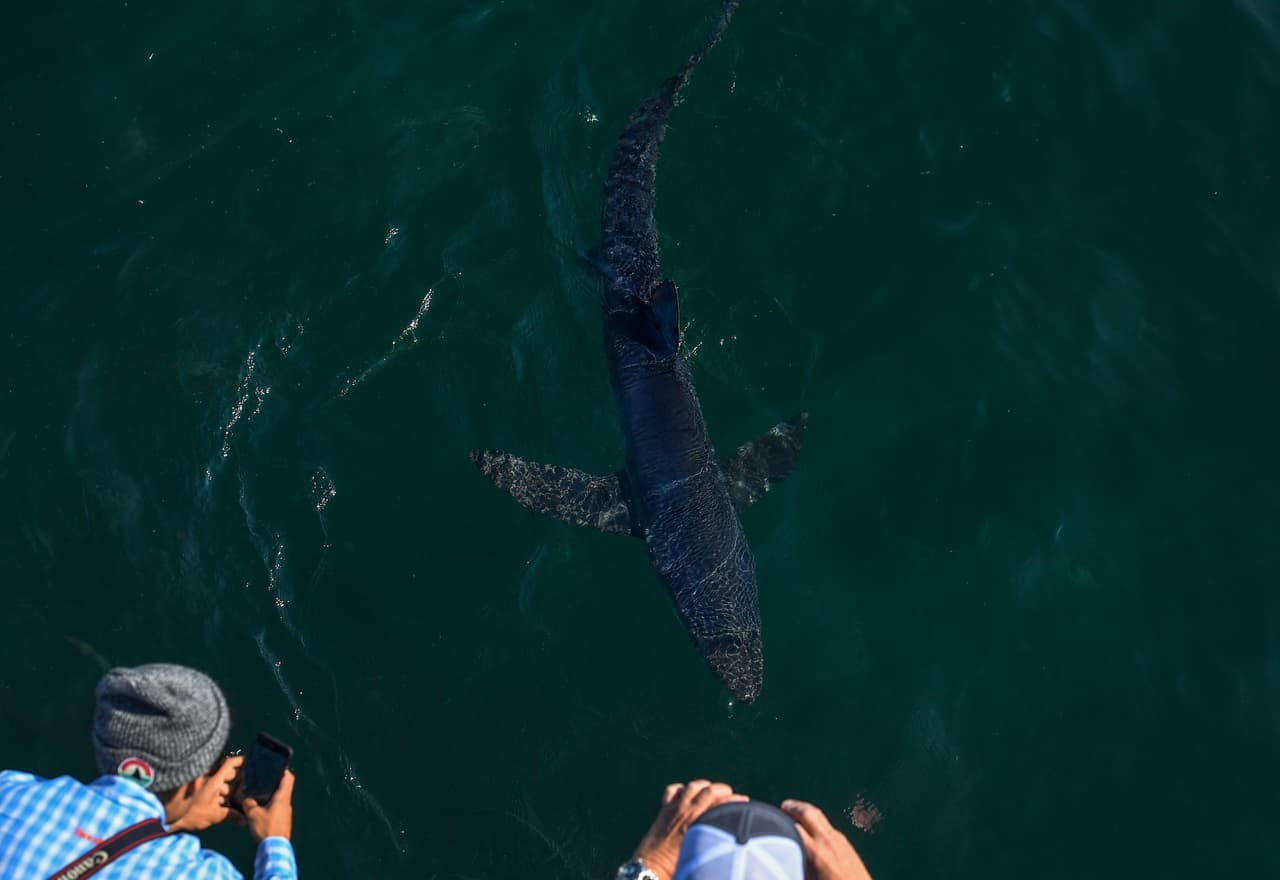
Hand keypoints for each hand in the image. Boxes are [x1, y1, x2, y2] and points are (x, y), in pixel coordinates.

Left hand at [169, 756, 242, 833]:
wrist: (166, 816)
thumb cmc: (189, 814)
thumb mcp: (213, 816)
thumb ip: (231, 815)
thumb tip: (245, 819)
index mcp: (214, 781)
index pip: (230, 763)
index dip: (240, 761)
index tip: (247, 762)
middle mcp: (206, 777)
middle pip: (225, 772)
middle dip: (233, 779)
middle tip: (240, 787)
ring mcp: (198, 781)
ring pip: (215, 779)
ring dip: (223, 787)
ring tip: (227, 798)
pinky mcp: (191, 788)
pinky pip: (206, 785)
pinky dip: (212, 791)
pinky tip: (215, 801)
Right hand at [242, 769, 293, 841]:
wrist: (275, 847)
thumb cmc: (266, 828)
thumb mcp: (253, 815)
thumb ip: (249, 804)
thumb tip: (247, 801)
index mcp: (282, 797)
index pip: (289, 778)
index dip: (283, 770)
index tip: (274, 767)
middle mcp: (287, 803)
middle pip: (284, 787)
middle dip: (274, 783)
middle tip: (262, 781)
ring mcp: (286, 812)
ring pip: (281, 798)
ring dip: (272, 795)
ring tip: (258, 795)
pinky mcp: (284, 820)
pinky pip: (278, 808)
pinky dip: (271, 806)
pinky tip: (260, 810)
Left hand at [632, 780, 747, 879]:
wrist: (651, 869)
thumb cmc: (676, 869)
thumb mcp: (700, 854)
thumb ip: (714, 841)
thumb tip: (729, 840)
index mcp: (698, 825)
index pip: (721, 805)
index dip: (735, 801)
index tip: (745, 802)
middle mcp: (687, 812)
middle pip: (709, 791)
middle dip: (723, 789)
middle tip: (730, 793)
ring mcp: (674, 809)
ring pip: (692, 787)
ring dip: (704, 785)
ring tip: (711, 788)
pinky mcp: (664, 810)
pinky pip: (672, 790)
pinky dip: (681, 788)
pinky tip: (686, 792)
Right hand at [780, 799, 871, 879]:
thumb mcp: (809, 879)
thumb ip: (798, 866)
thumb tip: (786, 857)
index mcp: (816, 853)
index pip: (794, 827)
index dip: (781, 822)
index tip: (771, 821)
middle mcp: (827, 841)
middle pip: (808, 812)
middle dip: (794, 807)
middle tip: (784, 806)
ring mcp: (839, 839)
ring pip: (819, 815)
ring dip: (806, 811)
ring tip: (796, 810)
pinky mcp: (846, 842)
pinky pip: (827, 824)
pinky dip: (816, 820)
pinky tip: (812, 827)